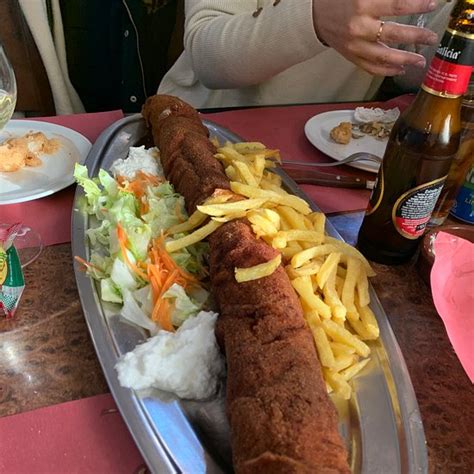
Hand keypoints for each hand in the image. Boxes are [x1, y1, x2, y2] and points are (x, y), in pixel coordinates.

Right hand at [312, 0, 440, 75]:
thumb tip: (408, 1)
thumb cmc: (340, 1)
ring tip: (419, 60)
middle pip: (393, 34)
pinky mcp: (351, 57)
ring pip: (383, 57)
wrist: (315, 18)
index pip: (398, 5)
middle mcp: (358, 27)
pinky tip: (399, 69)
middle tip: (431, 38)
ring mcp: (354, 45)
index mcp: (362, 5)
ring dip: (405, 60)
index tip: (432, 5)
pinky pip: (371, 68)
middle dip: (417, 36)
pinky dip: (387, 71)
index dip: (418, 5)